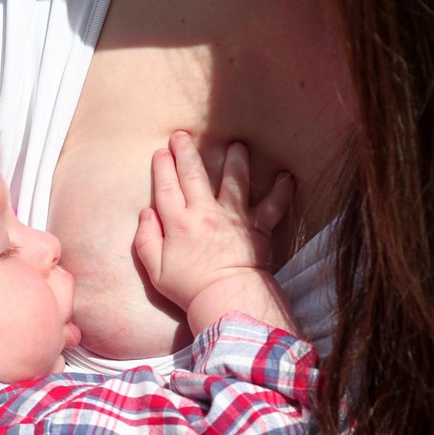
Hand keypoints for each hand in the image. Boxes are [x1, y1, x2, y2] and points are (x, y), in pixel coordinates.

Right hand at [133, 132, 293, 312]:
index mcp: (178, 223)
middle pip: (193, 175)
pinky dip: (282, 191)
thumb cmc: (188, 289)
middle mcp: (205, 213)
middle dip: (185, 152)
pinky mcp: (257, 227)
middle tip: (182, 135)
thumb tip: (146, 214)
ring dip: (235, 160)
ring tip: (236, 146)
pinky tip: (287, 176)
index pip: (166, 187)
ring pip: (235, 180)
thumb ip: (146, 240)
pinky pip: (273, 205)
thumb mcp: (155, 271)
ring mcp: (233, 217)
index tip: (161, 152)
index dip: (162, 167)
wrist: (226, 299)